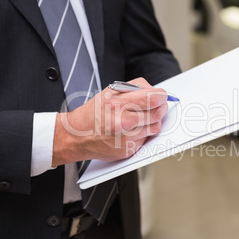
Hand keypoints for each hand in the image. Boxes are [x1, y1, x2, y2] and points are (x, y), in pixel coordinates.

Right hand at [52, 78, 167, 165]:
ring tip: (143, 118)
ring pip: (155, 127)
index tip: (162, 95)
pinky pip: (147, 139)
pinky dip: (144, 133)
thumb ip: (135, 88)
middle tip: (158, 105)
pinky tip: (133, 130)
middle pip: (158, 112)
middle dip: (161, 107)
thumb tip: (156, 91)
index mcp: (118, 103)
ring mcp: (126, 138)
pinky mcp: (128, 150)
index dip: (161, 96)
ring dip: (153, 121)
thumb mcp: (110, 92)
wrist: (76, 136)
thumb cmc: (94, 113)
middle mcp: (123, 121)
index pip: (153, 98)